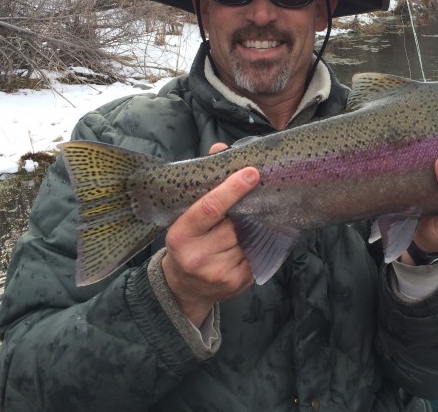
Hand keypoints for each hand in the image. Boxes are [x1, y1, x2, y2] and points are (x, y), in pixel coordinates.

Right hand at [161, 143, 256, 326]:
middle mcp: (197, 256)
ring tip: (239, 232)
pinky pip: (257, 254)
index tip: (251, 173)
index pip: (210, 207)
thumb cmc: (188, 243)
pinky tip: (246, 246)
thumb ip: (205, 184)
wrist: (184, 288)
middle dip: (242, 214)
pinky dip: (256, 245)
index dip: (232, 189)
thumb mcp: (186, 216)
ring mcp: (217, 272)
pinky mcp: (237, 282)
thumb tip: (221, 148)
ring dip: (250, 230)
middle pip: (234, 223)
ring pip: (248, 237)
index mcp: (180, 235)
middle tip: (245, 208)